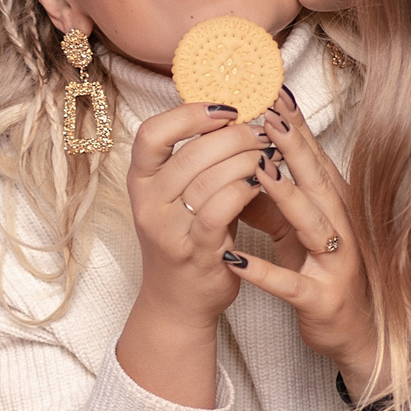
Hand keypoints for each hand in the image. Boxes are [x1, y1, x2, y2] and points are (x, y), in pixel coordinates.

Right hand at [124, 102, 271, 332]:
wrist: (178, 301)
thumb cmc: (185, 238)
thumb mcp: (175, 196)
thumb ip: (194, 161)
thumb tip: (231, 115)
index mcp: (140, 182)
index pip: (151, 133)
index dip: (188, 114)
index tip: (225, 110)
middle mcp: (148, 204)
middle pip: (190, 153)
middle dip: (235, 136)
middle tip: (262, 132)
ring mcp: (169, 230)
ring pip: (209, 179)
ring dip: (247, 160)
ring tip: (270, 154)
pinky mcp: (196, 252)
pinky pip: (221, 211)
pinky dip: (245, 190)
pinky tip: (263, 182)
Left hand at [217, 88, 375, 373]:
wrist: (356, 333)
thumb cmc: (323, 272)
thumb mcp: (299, 229)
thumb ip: (277, 196)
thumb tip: (248, 155)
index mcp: (336, 207)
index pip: (315, 159)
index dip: (297, 127)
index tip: (273, 92)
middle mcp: (342, 229)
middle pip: (318, 181)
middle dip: (295, 148)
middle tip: (268, 114)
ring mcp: (336, 264)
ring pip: (314, 224)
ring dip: (286, 197)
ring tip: (258, 171)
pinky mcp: (322, 299)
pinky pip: (290, 284)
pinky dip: (262, 271)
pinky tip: (235, 258)